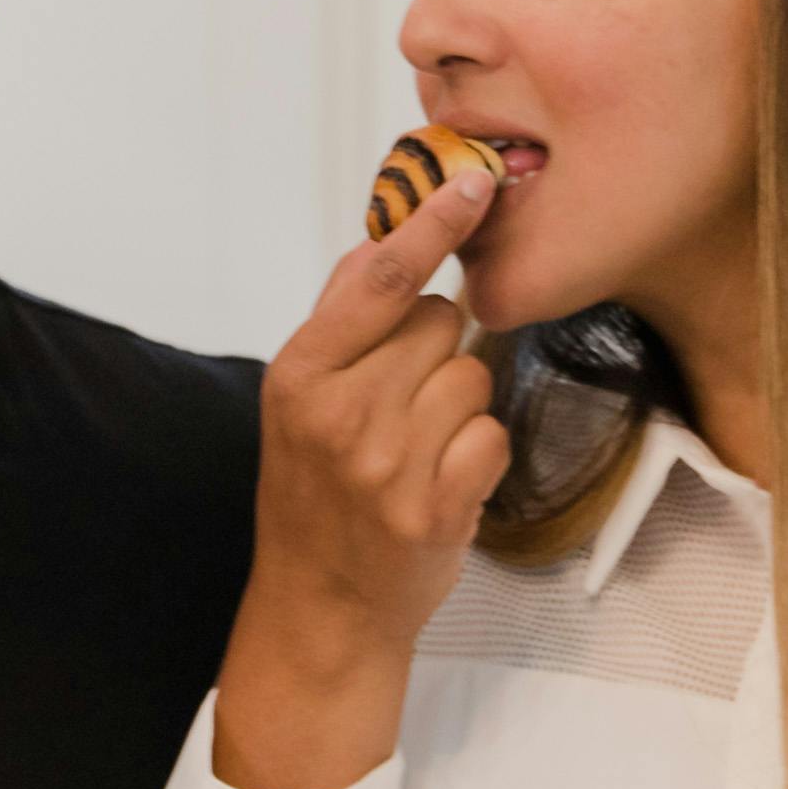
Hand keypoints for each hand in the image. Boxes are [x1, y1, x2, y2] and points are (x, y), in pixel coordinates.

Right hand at [210, 162, 509, 788]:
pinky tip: (440, 479)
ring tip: (414, 445)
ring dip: (455, 403)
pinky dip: (476, 453)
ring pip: (470, 375)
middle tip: (397, 400)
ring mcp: (388, 467)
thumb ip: (341, 319)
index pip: (378, 279)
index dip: (430, 225)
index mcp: (299, 375)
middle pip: (436, 322)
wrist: (320, 606)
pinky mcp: (435, 509)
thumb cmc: (313, 490)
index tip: (472, 182)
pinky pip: (490, 434)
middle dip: (431, 347)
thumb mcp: (297, 399)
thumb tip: (387, 236)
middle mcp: (340, 416)